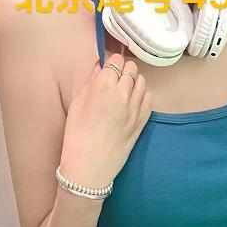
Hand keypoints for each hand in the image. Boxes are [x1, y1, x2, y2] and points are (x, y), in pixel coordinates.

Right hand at [60, 53, 152, 190]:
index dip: (111, 64)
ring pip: (142, 80)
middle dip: (123, 71)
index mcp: (104, 86)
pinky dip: (142, 96)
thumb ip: (90, 80)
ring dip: (133, 82)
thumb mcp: (77, 104)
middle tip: (114, 81)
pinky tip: (131, 102)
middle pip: (131, 67)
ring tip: (123, 91)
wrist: (89, 167)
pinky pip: (149, 97)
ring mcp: (136, 107)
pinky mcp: (143, 120)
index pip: (116, 60)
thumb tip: (100, 65)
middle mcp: (123, 93)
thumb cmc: (77, 135)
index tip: (107, 70)